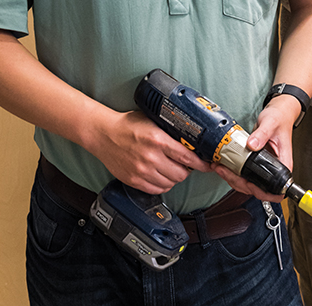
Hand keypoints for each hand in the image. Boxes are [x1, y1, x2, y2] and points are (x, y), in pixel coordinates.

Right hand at [84, 109, 211, 193]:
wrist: (104, 134)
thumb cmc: (128, 125)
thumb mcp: (153, 121)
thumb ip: (170, 131)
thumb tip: (190, 140)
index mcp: (158, 140)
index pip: (187, 157)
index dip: (201, 163)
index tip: (208, 165)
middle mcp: (151, 157)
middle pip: (181, 174)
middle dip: (187, 170)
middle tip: (186, 165)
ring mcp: (142, 171)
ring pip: (170, 183)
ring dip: (175, 178)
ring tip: (172, 169)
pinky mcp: (134, 181)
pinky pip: (157, 190)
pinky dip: (163, 185)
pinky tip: (161, 176)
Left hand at [212, 98, 296, 202]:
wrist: (278, 113)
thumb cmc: (280, 119)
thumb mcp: (271, 123)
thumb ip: (262, 134)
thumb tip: (252, 145)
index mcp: (283, 164)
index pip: (276, 190)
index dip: (261, 191)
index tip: (247, 183)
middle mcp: (274, 169)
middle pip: (257, 189)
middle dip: (238, 182)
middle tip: (224, 171)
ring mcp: (263, 167)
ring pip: (247, 183)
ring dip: (232, 178)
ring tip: (219, 167)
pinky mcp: (255, 163)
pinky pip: (243, 174)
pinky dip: (232, 172)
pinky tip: (223, 164)